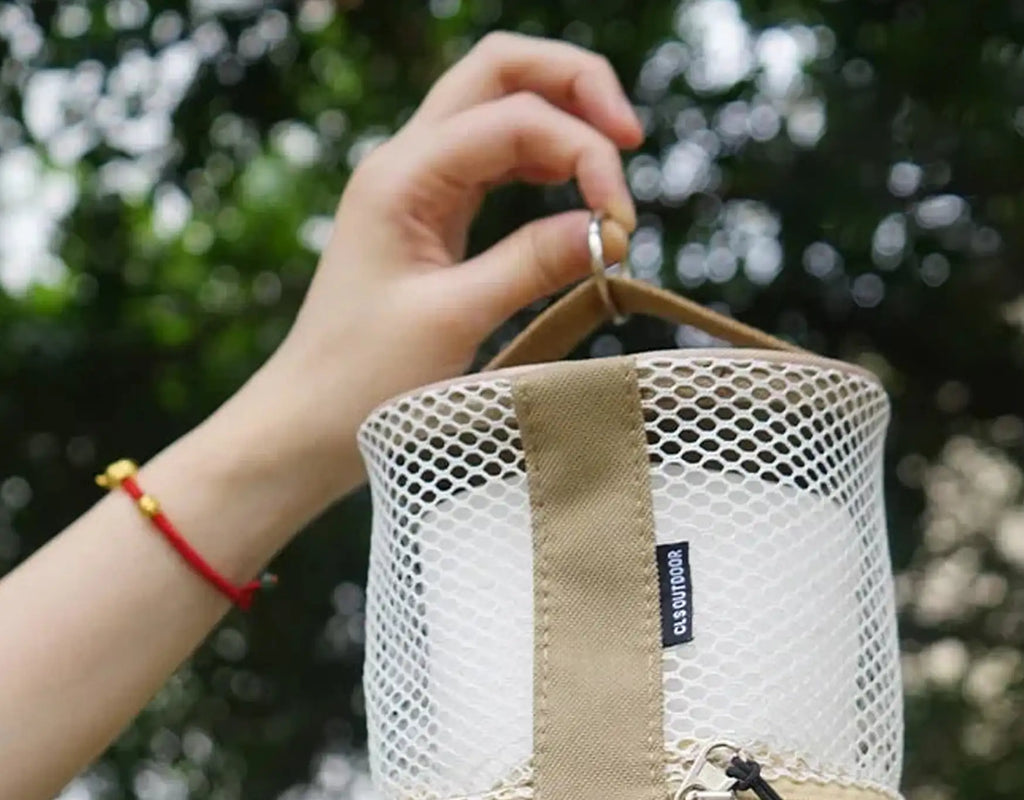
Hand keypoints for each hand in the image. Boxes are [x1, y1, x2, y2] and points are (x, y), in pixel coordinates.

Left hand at [249, 32, 641, 497]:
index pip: (515, 117)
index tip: (620, 225)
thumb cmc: (364, 376)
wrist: (308, 421)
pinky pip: (496, 162)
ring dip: (564, 124)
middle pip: (501, 71)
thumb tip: (606, 231)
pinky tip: (576, 197)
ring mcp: (418, 184)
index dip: (583, 152)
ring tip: (611, 179)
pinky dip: (544, 166)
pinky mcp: (431, 216)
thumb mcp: (456, 319)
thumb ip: (532, 263)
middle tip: (631, 141)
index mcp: (402, 174)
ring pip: (500, 108)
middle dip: (576, 87)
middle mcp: (408, 161)